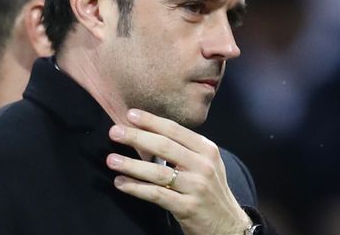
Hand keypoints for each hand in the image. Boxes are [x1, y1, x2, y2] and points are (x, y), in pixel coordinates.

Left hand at [107, 108, 252, 234]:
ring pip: (158, 171)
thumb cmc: (210, 191)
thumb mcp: (205, 164)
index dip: (151, 121)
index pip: (174, 129)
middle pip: (164, 146)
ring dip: (131, 164)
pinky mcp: (188, 207)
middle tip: (114, 132)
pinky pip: (156, 194)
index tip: (129, 114)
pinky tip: (121, 183)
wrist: (228, 225)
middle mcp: (203, 165)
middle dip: (136, 137)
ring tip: (111, 160)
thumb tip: (148, 133)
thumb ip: (184, 149)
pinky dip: (136, 188)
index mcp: (206, 149)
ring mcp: (196, 186)